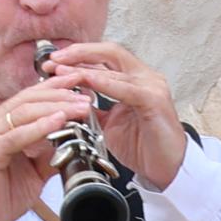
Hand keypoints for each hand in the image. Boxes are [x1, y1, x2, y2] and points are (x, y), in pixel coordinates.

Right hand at [0, 80, 94, 220]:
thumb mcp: (33, 173)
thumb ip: (49, 155)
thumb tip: (74, 144)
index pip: (28, 98)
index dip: (54, 89)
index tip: (78, 84)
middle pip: (27, 99)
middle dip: (60, 94)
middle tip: (86, 95)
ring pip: (24, 112)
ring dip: (56, 107)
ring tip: (81, 107)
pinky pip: (17, 135)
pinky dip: (40, 126)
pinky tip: (59, 121)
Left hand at [30, 40, 190, 190]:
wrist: (167, 168)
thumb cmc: (143, 146)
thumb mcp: (109, 123)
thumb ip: (93, 107)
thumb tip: (67, 99)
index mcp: (134, 79)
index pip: (104, 57)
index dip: (78, 56)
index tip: (52, 62)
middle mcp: (145, 77)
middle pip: (109, 52)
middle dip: (78, 53)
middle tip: (52, 61)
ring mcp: (152, 87)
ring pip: (115, 69)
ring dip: (85, 69)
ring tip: (61, 72)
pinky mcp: (155, 101)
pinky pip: (127, 89)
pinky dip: (106, 83)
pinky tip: (89, 81)